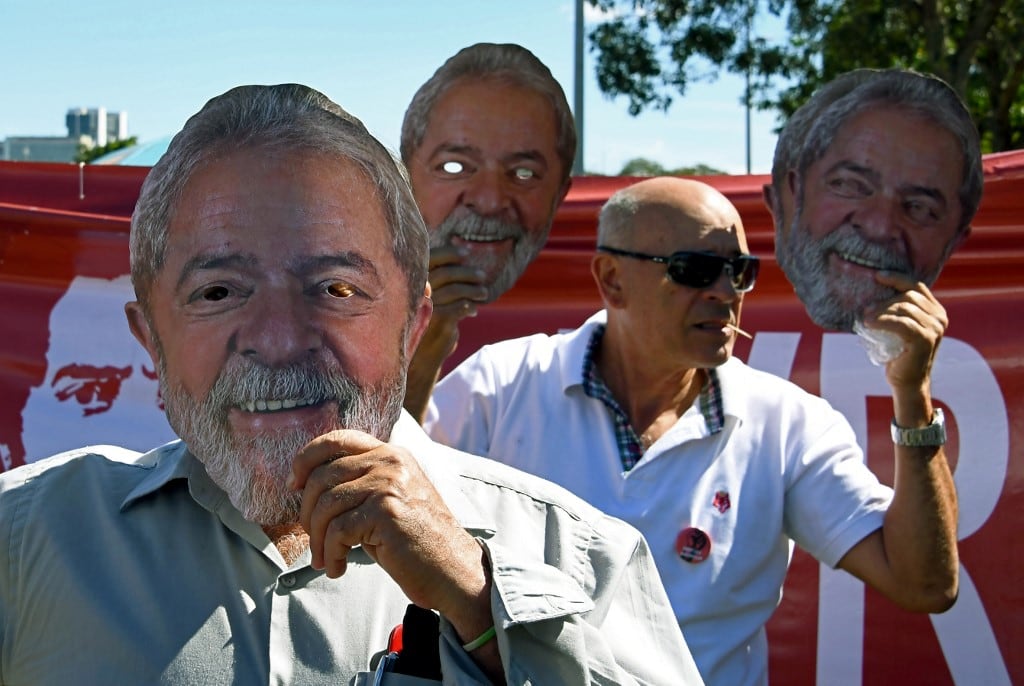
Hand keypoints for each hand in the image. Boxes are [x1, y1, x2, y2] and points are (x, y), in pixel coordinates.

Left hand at [288, 429, 489, 619]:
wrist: (453, 569)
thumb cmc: (417, 539)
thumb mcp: (390, 498)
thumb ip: (360, 482)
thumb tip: (306, 485)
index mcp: (391, 453)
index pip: (337, 439)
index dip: (306, 458)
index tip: (294, 484)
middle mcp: (390, 461)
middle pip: (321, 477)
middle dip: (307, 513)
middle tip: (313, 539)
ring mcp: (389, 484)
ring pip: (325, 506)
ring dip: (317, 539)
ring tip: (324, 558)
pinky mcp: (386, 511)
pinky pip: (337, 531)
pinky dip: (330, 554)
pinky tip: (338, 567)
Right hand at [403, 245, 489, 420]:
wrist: (416, 357)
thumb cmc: (421, 325)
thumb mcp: (426, 301)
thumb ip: (436, 283)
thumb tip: (459, 264)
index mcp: (412, 282)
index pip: (431, 258)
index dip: (450, 253)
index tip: (466, 252)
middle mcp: (417, 291)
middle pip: (447, 273)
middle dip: (468, 273)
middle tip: (482, 276)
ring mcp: (427, 305)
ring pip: (457, 290)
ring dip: (474, 290)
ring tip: (484, 294)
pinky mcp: (439, 320)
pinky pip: (462, 307)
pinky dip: (470, 307)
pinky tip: (473, 310)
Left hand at [861, 271, 946, 393]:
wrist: (908, 382)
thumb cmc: (899, 353)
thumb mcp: (901, 328)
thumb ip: (898, 311)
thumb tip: (873, 293)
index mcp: (936, 311)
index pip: (917, 286)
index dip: (897, 278)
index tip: (878, 276)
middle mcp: (939, 318)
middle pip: (909, 296)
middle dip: (884, 300)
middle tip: (866, 309)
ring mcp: (935, 328)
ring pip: (904, 308)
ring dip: (881, 311)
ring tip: (865, 318)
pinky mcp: (925, 339)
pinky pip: (901, 323)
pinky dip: (882, 321)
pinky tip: (869, 324)